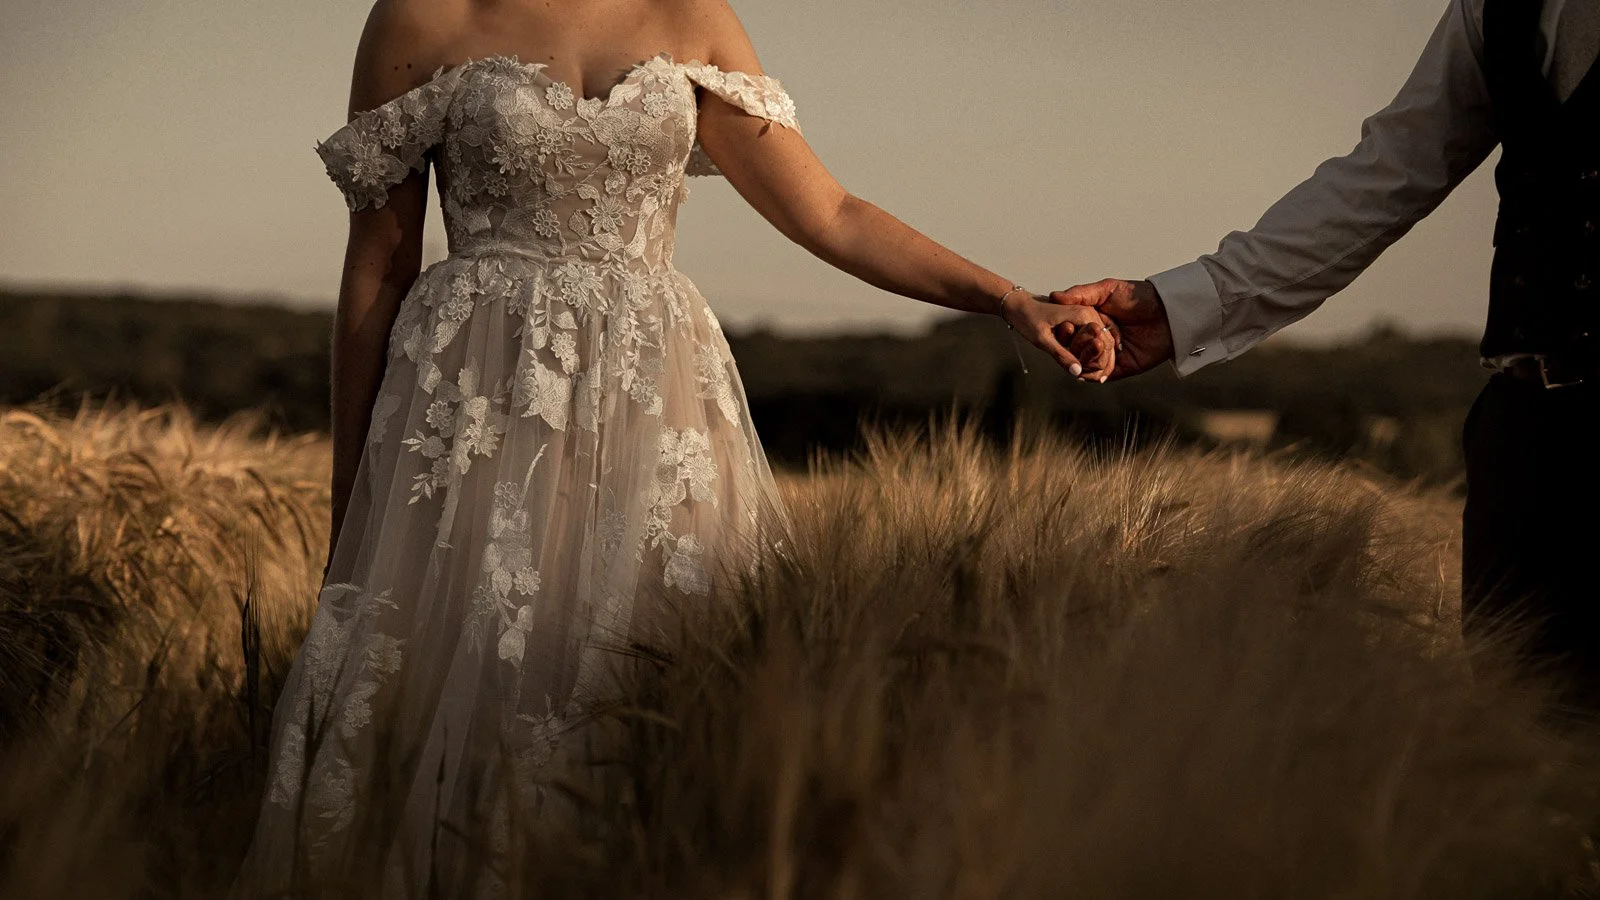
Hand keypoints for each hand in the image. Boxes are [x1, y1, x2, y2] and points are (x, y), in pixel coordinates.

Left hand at [1000, 291, 1117, 380]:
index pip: (1104, 340)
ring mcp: (1085, 313)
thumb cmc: (1027, 318)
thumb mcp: (1042, 340)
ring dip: (1099, 353)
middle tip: (1099, 377)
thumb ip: (1061, 355)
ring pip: (1101, 337)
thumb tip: (1077, 372)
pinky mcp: (1080, 317)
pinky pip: (1092, 334)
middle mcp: (1088, 311)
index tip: (1097, 374)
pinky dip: (1092, 347)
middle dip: (1104, 357)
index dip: (1103, 358)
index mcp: (1083, 314)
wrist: (1018, 304)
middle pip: (1106, 338)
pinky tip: (1088, 361)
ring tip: (1096, 373)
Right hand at [1048, 279, 1173, 379]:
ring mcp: (1106, 355)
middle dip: (1077, 343)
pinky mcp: (1118, 369)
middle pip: (1073, 348)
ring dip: (1086, 355)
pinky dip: (1094, 371)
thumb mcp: (1108, 289)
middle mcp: (1096, 339)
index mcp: (1090, 321)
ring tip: (1099, 343)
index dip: (1065, 330)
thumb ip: (1080, 293)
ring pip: (1083, 363)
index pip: (1069, 331)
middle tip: (1091, 332)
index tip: (1064, 325)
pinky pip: (1099, 376)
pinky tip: (1098, 360)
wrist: (1168, 313)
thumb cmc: (1140, 297)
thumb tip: (1054, 296)